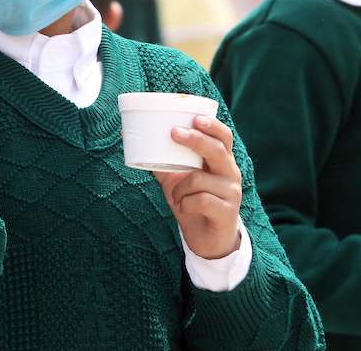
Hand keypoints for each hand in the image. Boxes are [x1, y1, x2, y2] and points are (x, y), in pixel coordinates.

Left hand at [154, 115, 241, 259]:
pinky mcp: (227, 212)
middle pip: (217, 150)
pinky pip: (201, 200)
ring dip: (179, 188)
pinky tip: (184, 208)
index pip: (224, 137)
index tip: (195, 118)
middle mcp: (230, 173)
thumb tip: (128, 138)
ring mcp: (231, 192)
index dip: (212, 126)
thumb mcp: (175, 180)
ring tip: (176, 196)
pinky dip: (185, 203)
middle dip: (195, 140)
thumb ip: (160, 162)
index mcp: (221, 161)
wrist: (207, 241)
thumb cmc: (192, 203)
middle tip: (174, 133)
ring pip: (199, 179)